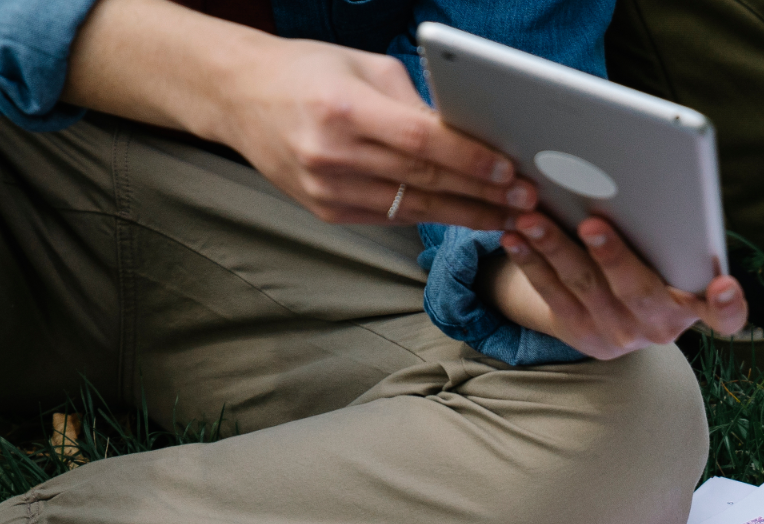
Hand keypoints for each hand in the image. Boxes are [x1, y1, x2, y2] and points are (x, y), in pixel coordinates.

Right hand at [63, 1, 538, 229]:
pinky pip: (392, 217)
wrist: (238, 98)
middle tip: (525, 201)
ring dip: (465, 214)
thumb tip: (470, 132)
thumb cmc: (307, 72)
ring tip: (507, 217)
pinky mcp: (327, 211)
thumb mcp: (363, 67)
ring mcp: (328, 189)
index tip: (509, 170)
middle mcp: (333, 155)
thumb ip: (414, 101)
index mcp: (343, 110)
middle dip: (481, 194)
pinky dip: (431, 216)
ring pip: (412, 207)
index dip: (470, 160)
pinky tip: (464, 216)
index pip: (421, 142)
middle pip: (423, 180)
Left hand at [492, 215, 744, 358]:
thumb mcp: (669, 251)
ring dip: (556, 248)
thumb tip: (631, 170)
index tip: (725, 286)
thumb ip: (666, 227)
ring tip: (532, 216)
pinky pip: (552, 296)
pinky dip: (532, 263)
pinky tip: (515, 237)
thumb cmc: (653, 260)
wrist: (617, 310)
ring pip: (585, 288)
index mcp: (695, 302)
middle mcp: (661, 326)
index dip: (728, 304)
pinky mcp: (581, 336)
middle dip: (614, 256)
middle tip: (592, 222)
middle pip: (639, 293)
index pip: (726, 315)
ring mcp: (619, 336)